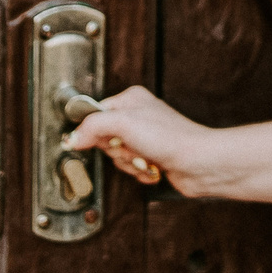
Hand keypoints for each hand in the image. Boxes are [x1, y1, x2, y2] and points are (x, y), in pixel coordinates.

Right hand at [68, 86, 204, 192]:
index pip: (95, 115)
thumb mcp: (124, 124)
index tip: (106, 140)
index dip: (96, 133)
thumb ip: (92, 127)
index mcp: (130, 100)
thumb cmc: (170, 138)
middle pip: (104, 139)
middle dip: (117, 152)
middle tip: (132, 148)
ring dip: (130, 164)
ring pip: (117, 157)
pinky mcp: (151, 156)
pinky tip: (153, 168)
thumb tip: (72, 138)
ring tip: (146, 159)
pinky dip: (140, 172)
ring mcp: (145, 137)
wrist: (199, 163)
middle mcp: (138, 116)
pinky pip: (131, 168)